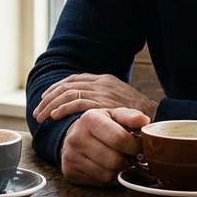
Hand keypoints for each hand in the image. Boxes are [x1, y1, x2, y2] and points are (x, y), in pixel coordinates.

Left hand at [32, 73, 158, 123]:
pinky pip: (77, 103)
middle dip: (48, 98)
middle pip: (66, 85)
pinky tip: (55, 117)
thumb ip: (105, 100)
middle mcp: (101, 83)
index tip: (45, 99)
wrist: (158, 116)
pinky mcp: (103, 103)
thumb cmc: (139, 115)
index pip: (73, 79)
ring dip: (51, 105)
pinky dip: (63, 109)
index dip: (56, 89)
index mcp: (104, 79)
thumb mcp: (120, 101)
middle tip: (38, 111)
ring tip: (41, 116)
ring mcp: (102, 92)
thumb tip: (89, 107)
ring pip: (68, 93)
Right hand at [60, 108, 149, 185]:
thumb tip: (144, 121)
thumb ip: (131, 117)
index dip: (133, 146)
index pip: (119, 139)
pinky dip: (106, 177)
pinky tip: (103, 166)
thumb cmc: (100, 125)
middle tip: (125, 154)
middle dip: (125, 160)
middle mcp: (77, 138)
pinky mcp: (70, 172)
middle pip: (114, 160)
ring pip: (108, 174)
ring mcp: (71, 156)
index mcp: (90, 119)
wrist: (73, 135)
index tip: (135, 146)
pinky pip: (99, 182)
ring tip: (114, 159)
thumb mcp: (114, 115)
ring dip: (117, 169)